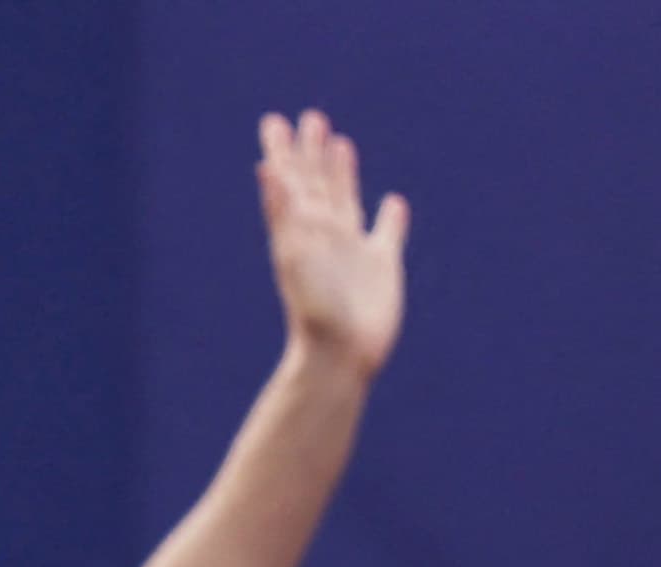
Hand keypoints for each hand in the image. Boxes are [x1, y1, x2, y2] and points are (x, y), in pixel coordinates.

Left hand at [259, 109, 407, 375]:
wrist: (339, 354)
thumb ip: (285, 207)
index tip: (274, 122)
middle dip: (312, 152)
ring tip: (340, 144)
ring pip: (347, 201)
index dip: (284, 152)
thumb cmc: (315, 307)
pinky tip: (394, 202)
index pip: (291, 180)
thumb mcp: (297, 251)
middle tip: (310, 119)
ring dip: (343, 174)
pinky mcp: (381, 267)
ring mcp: (352, 250)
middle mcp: (325, 235)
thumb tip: (266, 166)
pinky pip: (387, 234)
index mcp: (302, 228)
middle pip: (317, 183)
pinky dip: (390, 218)